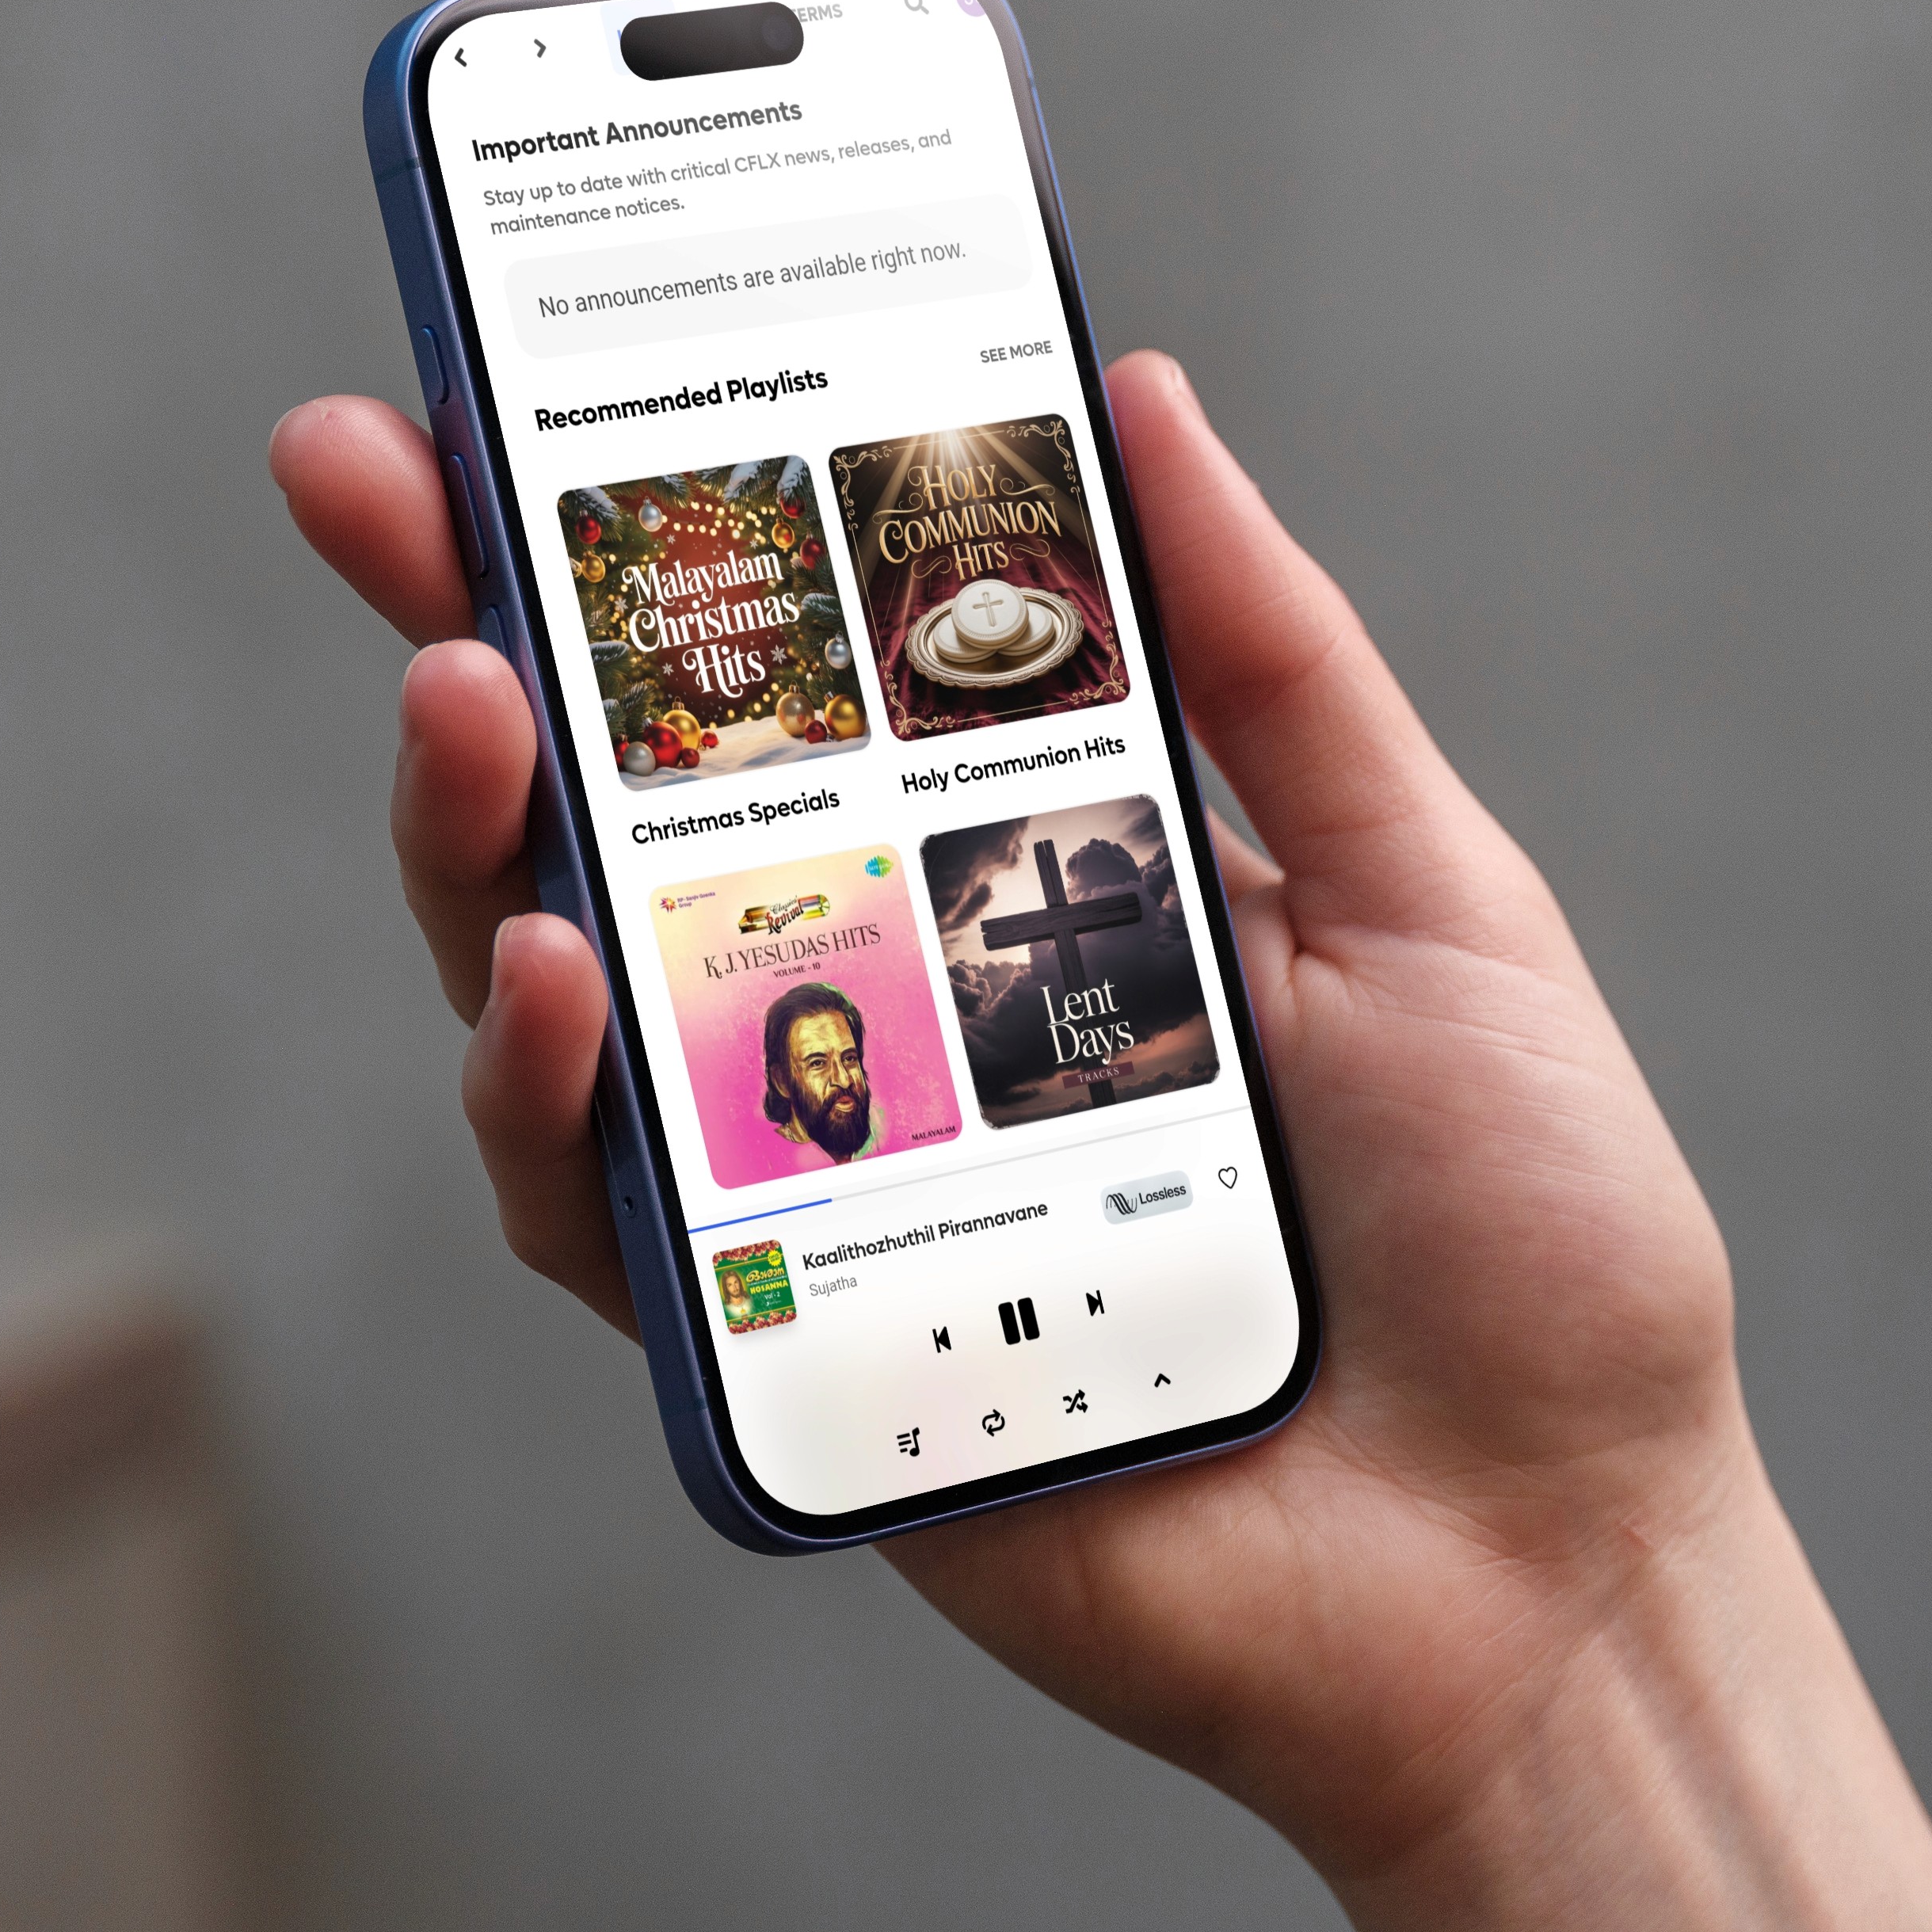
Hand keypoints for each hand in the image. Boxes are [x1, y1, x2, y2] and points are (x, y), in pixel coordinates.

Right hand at [272, 353, 1931, 1931]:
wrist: (1557, 1564)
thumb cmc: (1525, 1243)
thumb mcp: (1432, 894)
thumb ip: (1269, 663)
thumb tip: (1135, 386)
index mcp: (1031, 880)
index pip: (800, 678)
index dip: (647, 531)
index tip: (516, 367)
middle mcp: (891, 1021)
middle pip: (625, 811)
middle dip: (473, 628)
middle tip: (374, 477)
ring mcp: (819, 1190)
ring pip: (557, 1000)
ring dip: (480, 840)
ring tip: (469, 702)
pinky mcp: (786, 1362)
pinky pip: (607, 1221)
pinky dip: (557, 1097)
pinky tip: (563, 980)